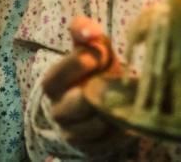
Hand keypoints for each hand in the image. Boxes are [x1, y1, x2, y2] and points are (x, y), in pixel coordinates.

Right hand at [41, 16, 122, 146]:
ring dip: (117, 108)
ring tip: (126, 96)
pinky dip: (124, 128)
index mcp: (52, 83)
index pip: (64, 70)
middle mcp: (58, 111)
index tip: (102, 56)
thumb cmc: (93, 69)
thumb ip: (84, 30)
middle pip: (81, 102)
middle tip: (118, 79)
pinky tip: (128, 114)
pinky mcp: (92, 150)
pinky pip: (111, 142)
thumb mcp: (88, 46)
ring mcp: (74, 134)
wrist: (95, 101)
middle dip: (103, 88)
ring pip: (98, 124)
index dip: (87, 60)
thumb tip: (89, 31)